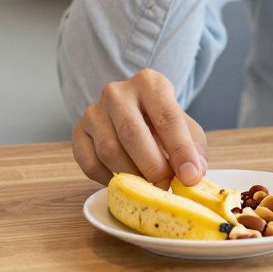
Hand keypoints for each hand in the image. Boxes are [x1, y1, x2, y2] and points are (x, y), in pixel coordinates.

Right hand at [71, 69, 208, 187]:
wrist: (136, 115)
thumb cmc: (165, 124)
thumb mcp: (188, 130)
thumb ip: (193, 150)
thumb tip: (192, 174)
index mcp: (150, 83)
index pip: (167, 117)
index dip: (181, 151)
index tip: (190, 178)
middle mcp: (117, 92)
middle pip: (132, 133)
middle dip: (152, 166)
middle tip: (165, 187)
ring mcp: (94, 111)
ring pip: (108, 150)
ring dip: (131, 176)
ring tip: (148, 186)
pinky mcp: (79, 132)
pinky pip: (89, 163)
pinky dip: (108, 179)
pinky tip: (124, 182)